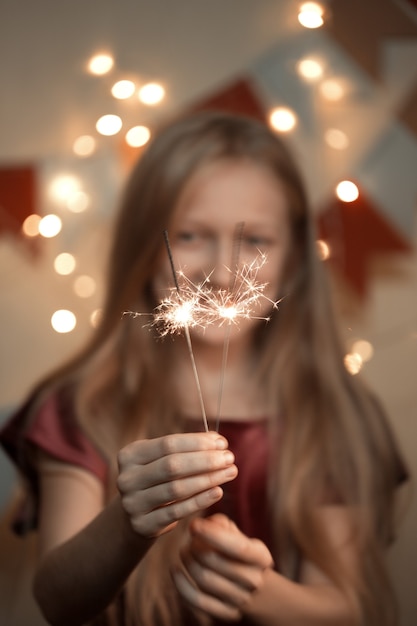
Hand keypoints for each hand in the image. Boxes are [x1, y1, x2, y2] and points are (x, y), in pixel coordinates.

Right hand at [117, 433, 236, 537]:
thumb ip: (187, 449)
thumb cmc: (156, 479)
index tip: (222, 443)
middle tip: (230, 458)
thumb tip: (217, 440)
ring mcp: (133, 503)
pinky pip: (177, 511)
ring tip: (230, 472)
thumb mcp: (162, 460)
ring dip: (208, 479)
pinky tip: (218, 492)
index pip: (168, 444)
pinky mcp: (143, 524)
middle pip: (172, 466)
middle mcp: (127, 478)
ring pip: (177, 489)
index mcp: (130, 455)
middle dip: (205, 460)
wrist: (135, 515)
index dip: (198, 442)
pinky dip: (200, 501)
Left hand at [173, 513, 273, 621]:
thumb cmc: (237, 550)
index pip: (238, 547)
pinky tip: (175, 570)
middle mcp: (253, 580)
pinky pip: (197, 601)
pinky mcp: (225, 613)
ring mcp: (240, 600)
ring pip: (203, 580)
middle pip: (214, 561)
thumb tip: (198, 525)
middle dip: (195, 546)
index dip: (213, 535)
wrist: (253, 586)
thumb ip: (220, 524)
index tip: (193, 524)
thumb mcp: (236, 533)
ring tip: (184, 551)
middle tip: (189, 539)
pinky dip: (181, 585)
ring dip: (187, 562)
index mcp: (260, 557)